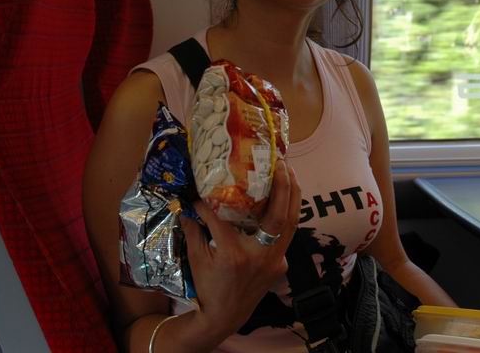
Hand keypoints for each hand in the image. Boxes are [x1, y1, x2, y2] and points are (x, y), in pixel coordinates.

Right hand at [179, 158, 300, 339]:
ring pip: (291, 222)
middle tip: (280, 162)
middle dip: (282, 185)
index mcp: (234, 254)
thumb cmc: (208, 286)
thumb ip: (193, 231)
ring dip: (292, 195)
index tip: (202, 193)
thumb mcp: (196, 259)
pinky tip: (285, 197)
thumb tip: (186, 205)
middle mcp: (259, 256)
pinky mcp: (281, 263)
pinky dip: (287, 214)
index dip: (211, 203)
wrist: (225, 316)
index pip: (223, 218)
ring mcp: (274, 260)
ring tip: (290, 172)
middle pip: (278, 215)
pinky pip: (287, 234)